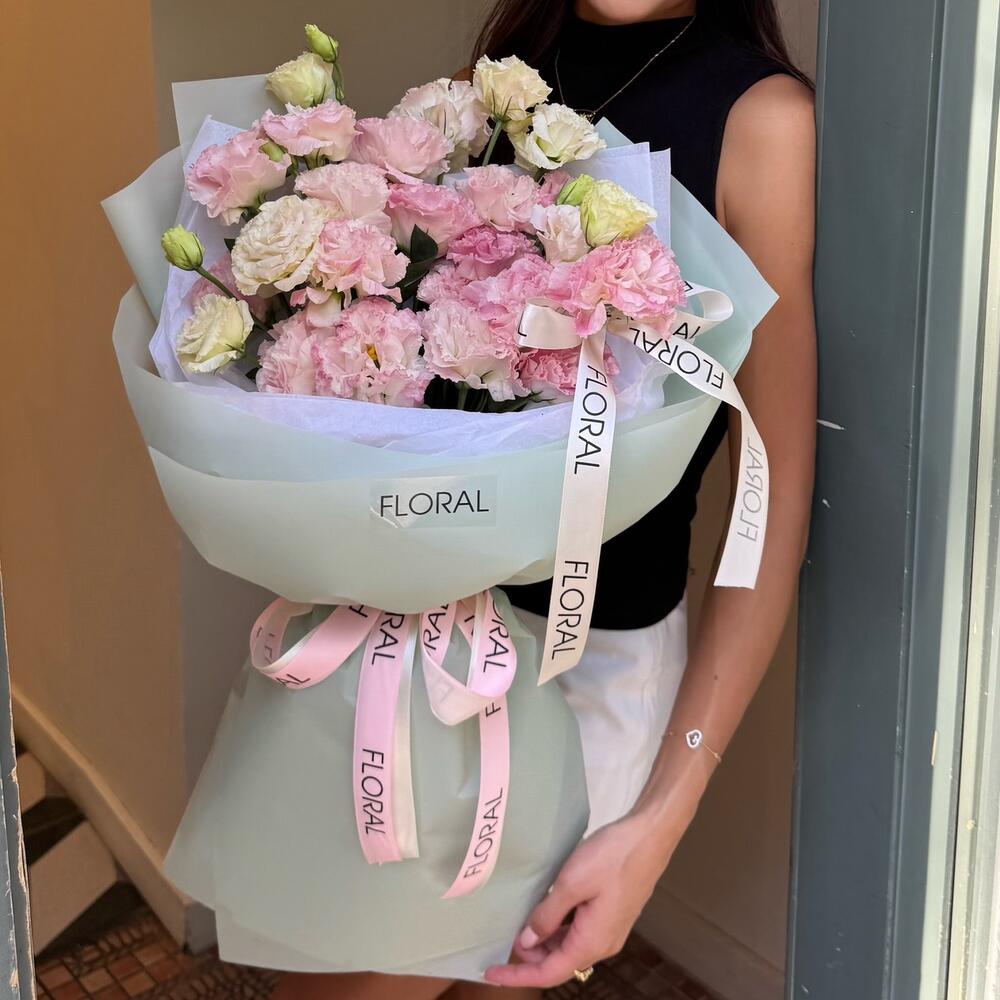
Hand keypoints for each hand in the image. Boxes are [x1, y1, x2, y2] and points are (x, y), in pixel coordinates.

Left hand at [483, 809, 683, 988]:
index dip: (518, 975)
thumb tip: (528, 941)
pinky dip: (559, 929)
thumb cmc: (613, 857)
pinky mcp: (612, 913)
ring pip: (570, 946)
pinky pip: (580, 931)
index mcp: (592, 942)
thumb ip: (547, 915)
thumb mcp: (571, 883)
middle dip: (530, 958)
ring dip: (544, 942)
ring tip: (520, 927)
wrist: (649, 835)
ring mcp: (610, 929)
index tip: (491, 972)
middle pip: (559, 962)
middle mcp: (603, 943)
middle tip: (502, 942)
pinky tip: (547, 913)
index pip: (549, 972)